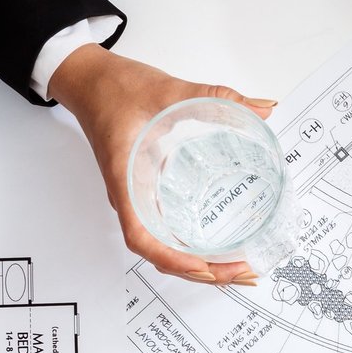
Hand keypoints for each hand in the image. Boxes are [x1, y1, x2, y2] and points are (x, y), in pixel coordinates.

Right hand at [47, 46, 274, 284]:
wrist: (88, 80)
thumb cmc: (115, 88)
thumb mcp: (169, 89)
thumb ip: (218, 97)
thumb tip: (264, 107)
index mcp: (126, 178)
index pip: (140, 237)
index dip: (172, 259)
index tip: (204, 267)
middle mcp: (129, 197)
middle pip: (159, 253)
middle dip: (201, 271)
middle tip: (244, 272)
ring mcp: (136, 198)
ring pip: (162, 247)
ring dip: (197, 265)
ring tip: (236, 269)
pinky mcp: (143, 192)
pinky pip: (163, 231)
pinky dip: (188, 249)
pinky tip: (216, 250)